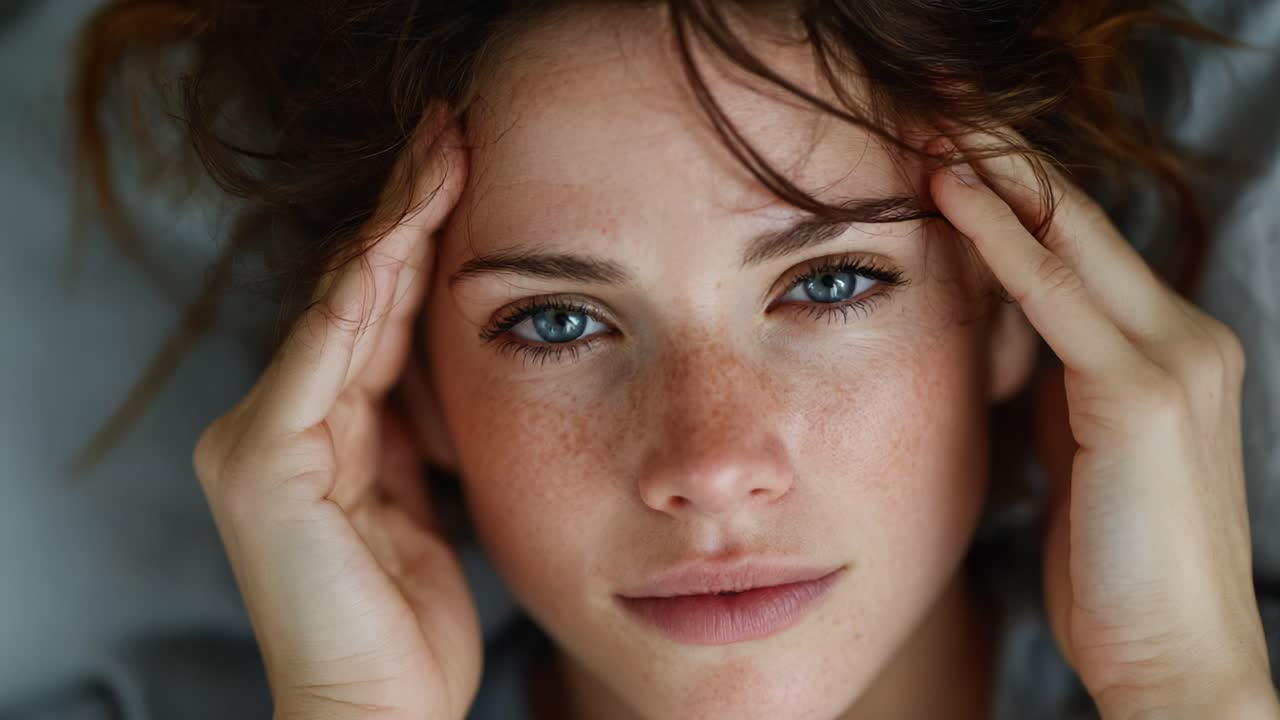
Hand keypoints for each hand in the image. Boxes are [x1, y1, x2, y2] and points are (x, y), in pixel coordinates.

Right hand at [192, 109, 480, 719]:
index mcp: (317, 435)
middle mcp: (277, 424)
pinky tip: (411, 228)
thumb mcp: (419, 502)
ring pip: (343, 306)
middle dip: (406, 210)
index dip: (417, 241)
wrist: (377, 712)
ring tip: (443, 152)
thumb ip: (411, 431)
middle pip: (355, 294)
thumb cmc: (405, 626)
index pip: (373, 315)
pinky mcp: (265, 463)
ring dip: (395, 224)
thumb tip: (441, 362)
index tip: (466, 171)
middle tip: (454, 131)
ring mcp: (261, 440)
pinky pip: (330, 355)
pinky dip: (371, 288)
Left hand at [929, 131, 1277, 718]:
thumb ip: (1055, 385)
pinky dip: (1001, 239)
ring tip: (933, 126)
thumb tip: (1004, 335)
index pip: (1084, 245)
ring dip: (998, 175)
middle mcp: (1186, 337)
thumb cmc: (1116, 566)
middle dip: (1007, 158)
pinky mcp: (1141, 394)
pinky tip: (951, 196)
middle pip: (1080, 219)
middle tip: (936, 109)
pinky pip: (1054, 296)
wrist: (1173, 657)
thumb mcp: (1078, 451)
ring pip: (1071, 238)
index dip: (1019, 190)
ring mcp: (1173, 358)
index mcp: (1169, 351)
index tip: (953, 149)